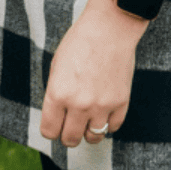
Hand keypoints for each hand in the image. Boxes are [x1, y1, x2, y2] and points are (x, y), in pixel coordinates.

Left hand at [39, 0, 147, 147]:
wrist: (109, 30)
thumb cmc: (79, 43)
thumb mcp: (56, 66)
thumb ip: (56, 93)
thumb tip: (57, 115)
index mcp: (58, 93)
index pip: (49, 131)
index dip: (50, 129)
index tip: (54, 125)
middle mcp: (79, 104)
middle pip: (70, 139)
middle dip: (67, 135)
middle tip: (69, 126)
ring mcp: (102, 106)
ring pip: (93, 138)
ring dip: (88, 131)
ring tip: (87, 120)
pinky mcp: (121, 104)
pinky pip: (112, 128)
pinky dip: (107, 123)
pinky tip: (103, 111)